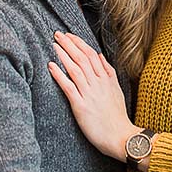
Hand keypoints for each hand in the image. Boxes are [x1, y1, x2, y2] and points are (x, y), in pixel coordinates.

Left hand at [48, 32, 135, 159]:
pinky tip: (51, 66)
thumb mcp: (117, 90)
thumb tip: (100, 56)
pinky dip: (59, 75)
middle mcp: (98, 83)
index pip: (91, 55)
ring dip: (63, 55)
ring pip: (75, 69)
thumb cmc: (117, 116)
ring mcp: (90, 94)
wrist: (120, 136)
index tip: (69, 35)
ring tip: (53, 44)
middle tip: (57, 34)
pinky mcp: (81, 106)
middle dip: (69, 44)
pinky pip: (69, 87)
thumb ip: (108, 72)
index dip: (79, 43)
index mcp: (107, 79)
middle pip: (82, 58)